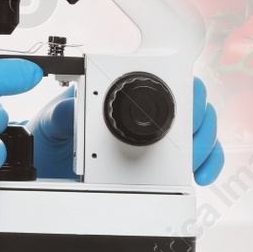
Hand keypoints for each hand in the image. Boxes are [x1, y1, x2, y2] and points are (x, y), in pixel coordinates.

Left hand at [26, 75, 225, 184]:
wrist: (46, 168)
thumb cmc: (52, 135)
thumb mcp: (52, 121)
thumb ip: (64, 113)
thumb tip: (77, 106)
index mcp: (120, 90)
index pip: (163, 77)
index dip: (182, 88)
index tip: (185, 104)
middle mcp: (143, 111)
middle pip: (191, 104)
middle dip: (199, 120)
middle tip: (190, 139)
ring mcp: (155, 137)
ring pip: (198, 131)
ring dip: (205, 144)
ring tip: (194, 161)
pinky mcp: (160, 164)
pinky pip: (193, 161)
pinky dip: (206, 164)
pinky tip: (200, 173)